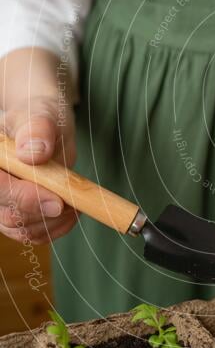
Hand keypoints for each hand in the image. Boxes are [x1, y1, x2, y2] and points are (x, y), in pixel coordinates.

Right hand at [0, 49, 77, 244]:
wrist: (45, 126)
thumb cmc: (40, 115)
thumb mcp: (41, 112)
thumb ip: (37, 128)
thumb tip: (34, 152)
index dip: (24, 199)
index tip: (57, 200)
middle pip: (8, 217)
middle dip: (44, 213)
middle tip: (73, 203)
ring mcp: (3, 203)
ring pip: (22, 230)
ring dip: (53, 223)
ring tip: (75, 202)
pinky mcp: (19, 215)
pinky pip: (34, 234)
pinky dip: (56, 227)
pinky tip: (72, 211)